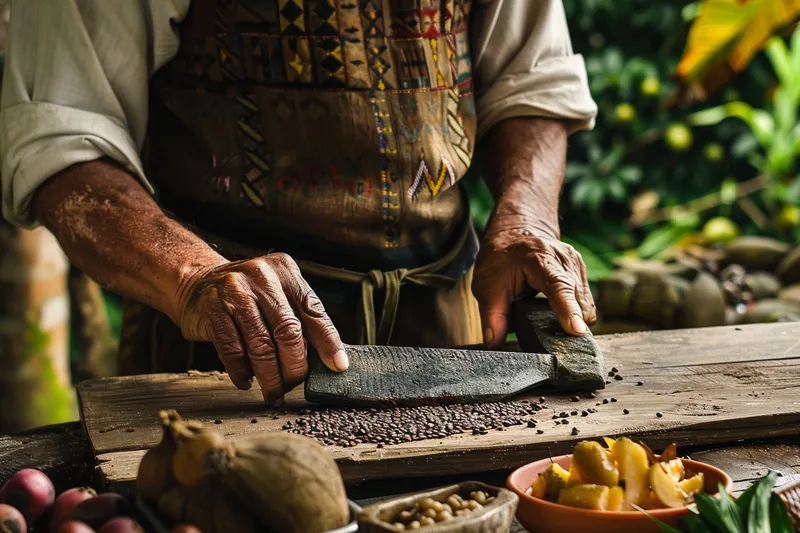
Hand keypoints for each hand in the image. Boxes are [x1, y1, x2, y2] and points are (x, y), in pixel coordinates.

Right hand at [175, 253, 347, 403]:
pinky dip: (242, 372)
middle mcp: (262, 276)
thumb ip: (299, 318)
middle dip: (294, 366)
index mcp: (286, 271)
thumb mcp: (277, 294)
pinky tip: (246, 380)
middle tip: (294, 385)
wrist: (196, 281)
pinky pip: (232, 349)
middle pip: (288, 330)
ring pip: (261, 344)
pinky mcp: (212, 307)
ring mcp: (235, 289)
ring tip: (273, 391)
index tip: (338, 367)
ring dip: (269, 376)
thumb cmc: (248, 296)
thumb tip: (326, 360)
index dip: (328, 342)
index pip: (314, 311)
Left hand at [473, 224, 596, 347]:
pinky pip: (586, 300)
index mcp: (539, 259)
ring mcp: (576, 263)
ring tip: (554, 326)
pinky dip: (575, 312)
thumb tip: (494, 344)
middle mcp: (564, 259)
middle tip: (553, 342)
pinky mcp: (581, 270)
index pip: (558, 286)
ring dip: (573, 319)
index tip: (576, 330)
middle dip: (571, 324)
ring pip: (586, 304)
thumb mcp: (486, 286)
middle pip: (578, 301)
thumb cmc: (500, 258)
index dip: (568, 310)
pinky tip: (559, 314)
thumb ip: (492, 317)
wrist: (516, 231)